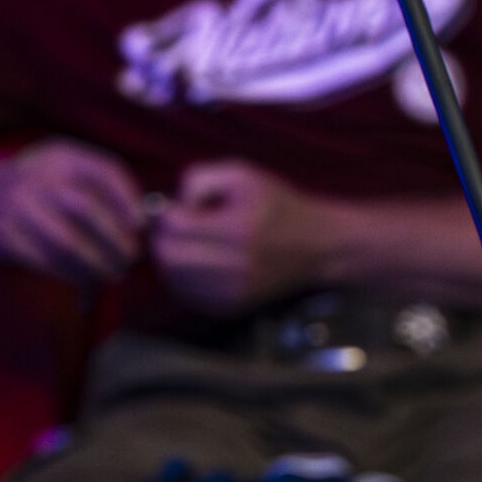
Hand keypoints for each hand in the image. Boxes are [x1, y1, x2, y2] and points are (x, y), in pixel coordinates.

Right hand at [0, 138, 143, 284]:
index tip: (140, 225)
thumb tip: (146, 224)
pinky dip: (73, 276)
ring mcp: (19, 207)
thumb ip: (102, 190)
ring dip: (97, 264)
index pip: (104, 171)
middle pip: (88, 209)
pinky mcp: (7, 236)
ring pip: (68, 242)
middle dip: (116, 240)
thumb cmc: (42, 189)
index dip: (128, 200)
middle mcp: (39, 177)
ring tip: (113, 274)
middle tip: (130, 258)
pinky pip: (48, 262)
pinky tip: (86, 281)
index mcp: (61, 156)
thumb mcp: (66, 172)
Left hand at [152, 158, 336, 314]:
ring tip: (188, 244)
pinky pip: (187, 295)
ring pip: (173, 278)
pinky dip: (182, 278)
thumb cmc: (277, 204)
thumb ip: (200, 179)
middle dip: (164, 237)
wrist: (317, 246)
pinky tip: (196, 263)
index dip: (169, 212)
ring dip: (171, 258)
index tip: (182, 208)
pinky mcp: (232, 307)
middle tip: (178, 227)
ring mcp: (234, 291)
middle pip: (168, 255)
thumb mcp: (242, 175)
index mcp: (239, 229)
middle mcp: (236, 266)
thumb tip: (174, 204)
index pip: (175, 225)